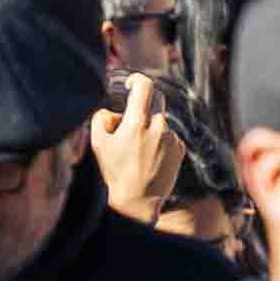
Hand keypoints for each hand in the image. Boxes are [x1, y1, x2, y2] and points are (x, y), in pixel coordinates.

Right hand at [86, 76, 181, 221]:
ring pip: (159, 123)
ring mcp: (173, 138)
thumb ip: (102, 118)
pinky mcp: (181, 148)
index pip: (145, 88)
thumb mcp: (98, 144)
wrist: (138, 200)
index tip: (132, 82)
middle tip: (127, 129)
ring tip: (136, 153)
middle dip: (140, 111)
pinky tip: (148, 159)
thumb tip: (114, 111)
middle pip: (153, 105)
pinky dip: (158, 141)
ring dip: (149, 129)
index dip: (138, 80)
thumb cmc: (115, 171)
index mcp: (138, 123)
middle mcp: (160, 127)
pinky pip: (168, 136)